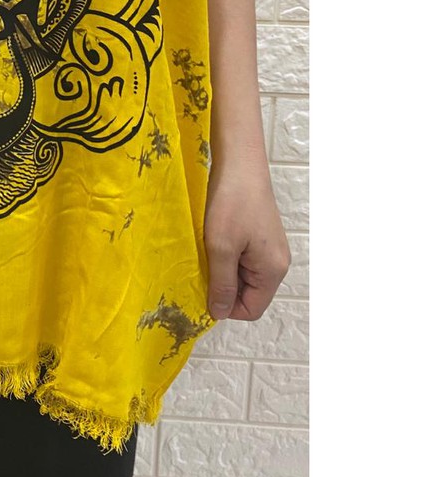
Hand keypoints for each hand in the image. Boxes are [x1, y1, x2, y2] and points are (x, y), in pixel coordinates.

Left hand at [203, 158, 290, 320]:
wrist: (239, 163)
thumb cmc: (231, 203)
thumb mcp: (221, 247)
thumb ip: (221, 283)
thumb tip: (219, 313)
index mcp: (272, 271)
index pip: (251, 309)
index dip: (226, 306)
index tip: (203, 290)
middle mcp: (276, 262)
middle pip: (248, 293)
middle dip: (223, 286)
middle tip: (200, 268)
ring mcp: (269, 248)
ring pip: (243, 274)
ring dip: (222, 269)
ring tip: (205, 251)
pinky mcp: (259, 234)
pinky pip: (242, 257)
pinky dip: (225, 254)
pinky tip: (211, 239)